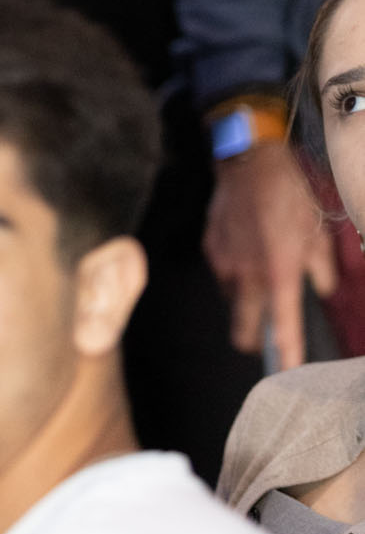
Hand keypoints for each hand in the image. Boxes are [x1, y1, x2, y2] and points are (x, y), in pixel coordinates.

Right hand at [206, 142, 337, 368]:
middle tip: (264, 333)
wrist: (248, 161)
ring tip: (260, 270)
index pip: (283, 328)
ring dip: (246, 297)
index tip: (290, 372)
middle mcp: (248, 276)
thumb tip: (322, 287)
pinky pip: (223, 273)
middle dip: (253, 340)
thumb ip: (321, 268)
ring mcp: (225, 264)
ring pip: (233, 300)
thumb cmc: (288, 194)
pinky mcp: (210, 249)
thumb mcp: (317, 230)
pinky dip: (235, 270)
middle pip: (243, 331)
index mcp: (279, 274)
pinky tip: (246, 247)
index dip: (288, 355)